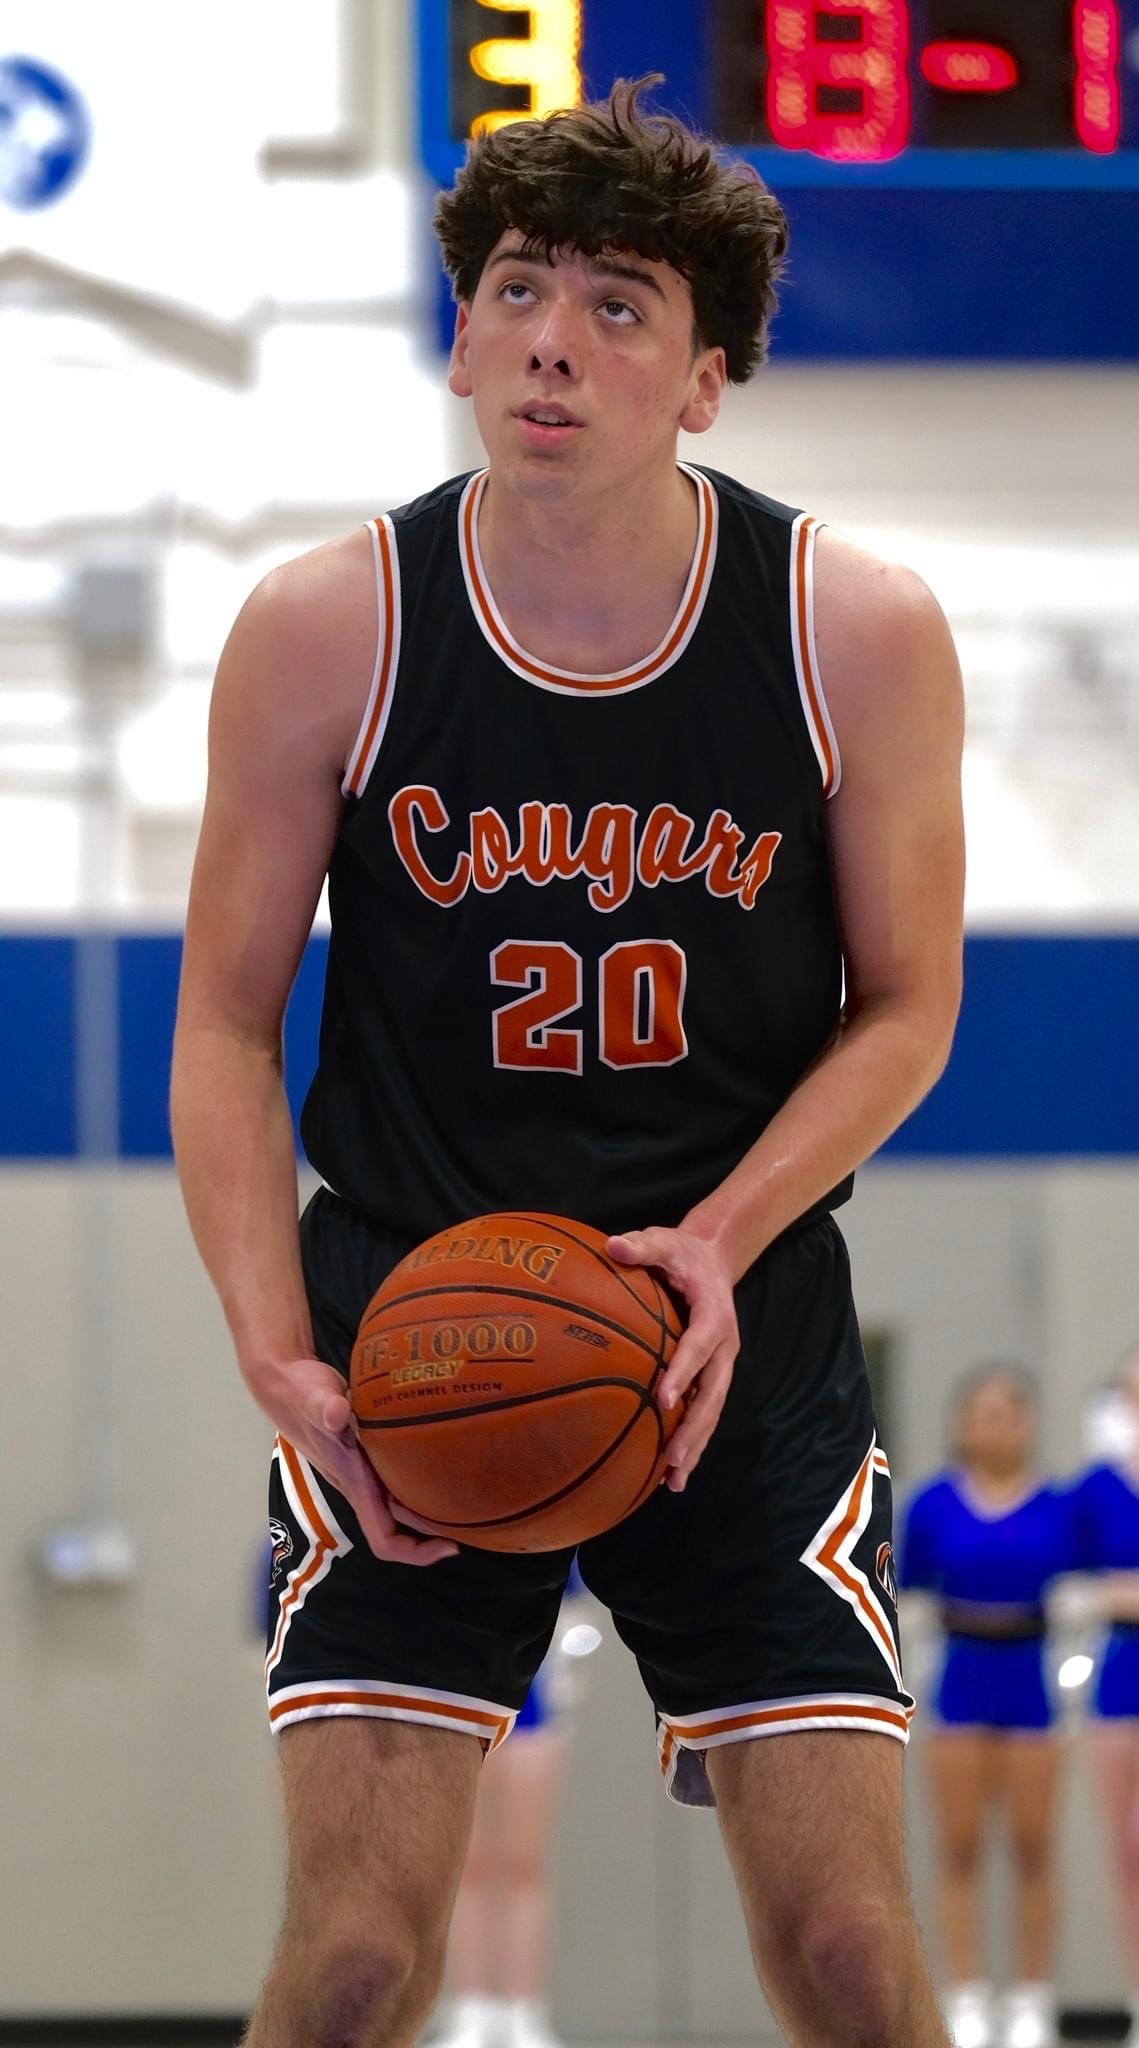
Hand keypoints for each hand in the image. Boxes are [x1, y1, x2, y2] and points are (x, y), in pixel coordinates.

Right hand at [246, 1353, 458, 1564]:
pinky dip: (424, 1477)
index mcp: (352, 1483)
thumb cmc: (299, 1393)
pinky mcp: (369, 1452)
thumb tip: (336, 1413)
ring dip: (432, 1507)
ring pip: (402, 1503)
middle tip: (479, 1521)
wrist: (284, 1383)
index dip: (416, 1552)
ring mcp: (365, 1470)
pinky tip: (448, 1456)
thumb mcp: (312, 1396)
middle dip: (436, 1531)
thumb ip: (323, 1406)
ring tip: (472, 1495)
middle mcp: (361, 1484)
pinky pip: (400, 1477)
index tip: (451, 1546)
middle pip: (401, 1527)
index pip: (384, 1538)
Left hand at [606, 1226, 738, 1491]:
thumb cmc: (682, 1251)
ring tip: (673, 1481)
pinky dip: (692, 1441)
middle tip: (672, 1457)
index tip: (663, 1399)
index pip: (699, 1347)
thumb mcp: (665, 1241)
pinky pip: (704, 1412)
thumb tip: (612, 1244)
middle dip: (694, 1428)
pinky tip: (672, 1472)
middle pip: (713, 1394)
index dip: (684, 1373)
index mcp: (714, 1315)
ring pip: (712, 1411)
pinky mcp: (712, 1375)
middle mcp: (724, 1347)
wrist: (714, 1257)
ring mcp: (721, 1365)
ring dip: (695, 1446)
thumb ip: (642, 1245)